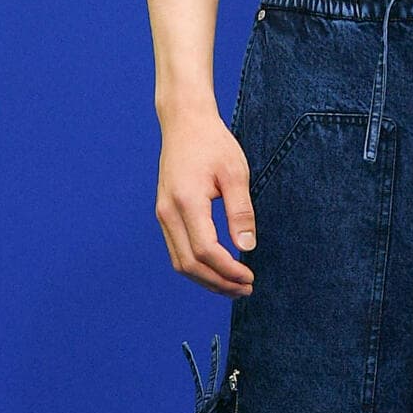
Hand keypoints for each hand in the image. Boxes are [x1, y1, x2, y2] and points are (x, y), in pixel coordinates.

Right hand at [156, 109, 255, 291]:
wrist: (184, 123)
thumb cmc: (213, 144)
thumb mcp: (236, 173)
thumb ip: (241, 211)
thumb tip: (247, 247)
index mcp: (186, 201)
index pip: (205, 251)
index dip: (228, 270)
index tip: (250, 277)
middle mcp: (168, 212)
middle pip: (189, 265)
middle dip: (218, 283)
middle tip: (245, 289)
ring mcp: (162, 214)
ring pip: (180, 262)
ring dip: (207, 279)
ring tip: (234, 286)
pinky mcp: (164, 214)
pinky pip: (177, 251)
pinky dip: (197, 267)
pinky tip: (218, 269)